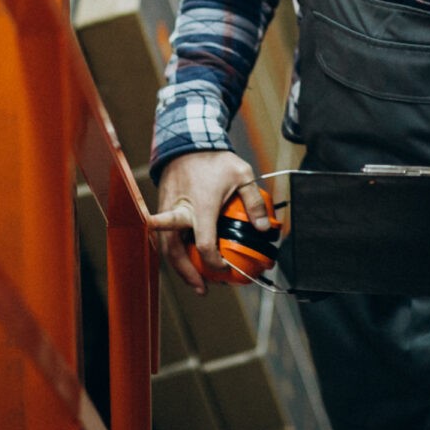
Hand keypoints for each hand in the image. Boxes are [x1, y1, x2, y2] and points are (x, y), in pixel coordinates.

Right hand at [147, 151, 272, 295]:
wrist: (185, 141)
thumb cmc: (214, 158)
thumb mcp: (242, 174)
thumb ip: (254, 202)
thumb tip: (265, 228)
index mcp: (201, 206)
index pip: (204, 244)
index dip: (214, 262)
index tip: (226, 269)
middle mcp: (180, 211)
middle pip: (176, 252)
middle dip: (187, 273)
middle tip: (203, 288)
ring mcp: (168, 210)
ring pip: (166, 247)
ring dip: (179, 267)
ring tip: (194, 281)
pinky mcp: (164, 208)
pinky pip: (165, 237)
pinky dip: (175, 252)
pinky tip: (186, 261)